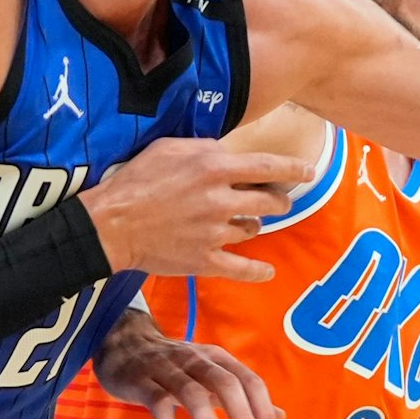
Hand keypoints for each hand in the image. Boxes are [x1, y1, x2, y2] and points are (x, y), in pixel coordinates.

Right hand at [78, 138, 310, 278]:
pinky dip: (258, 270)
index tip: (309, 172)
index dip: (295, 169)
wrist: (109, 224)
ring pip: (254, 229)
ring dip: (254, 225)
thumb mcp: (170, 148)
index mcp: (215, 167)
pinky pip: (242, 268)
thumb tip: (229, 153)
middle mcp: (222, 200)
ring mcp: (216, 232)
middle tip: (277, 200)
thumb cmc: (136, 180)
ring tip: (246, 223)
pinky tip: (268, 270)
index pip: (270, 166)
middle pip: (270, 201)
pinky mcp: (206, 259)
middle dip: (279, 200)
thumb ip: (206, 149)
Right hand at [91, 307, 284, 418]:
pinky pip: (156, 401)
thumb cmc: (177, 366)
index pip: (246, 378)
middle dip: (240, 410)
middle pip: (223, 382)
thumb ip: (244, 397)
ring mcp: (167, 369)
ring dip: (206, 417)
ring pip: (190, 390)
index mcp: (217, 359)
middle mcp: (195, 360)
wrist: (125, 344)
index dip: (261, 404)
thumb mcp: (212, 376)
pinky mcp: (141, 381)